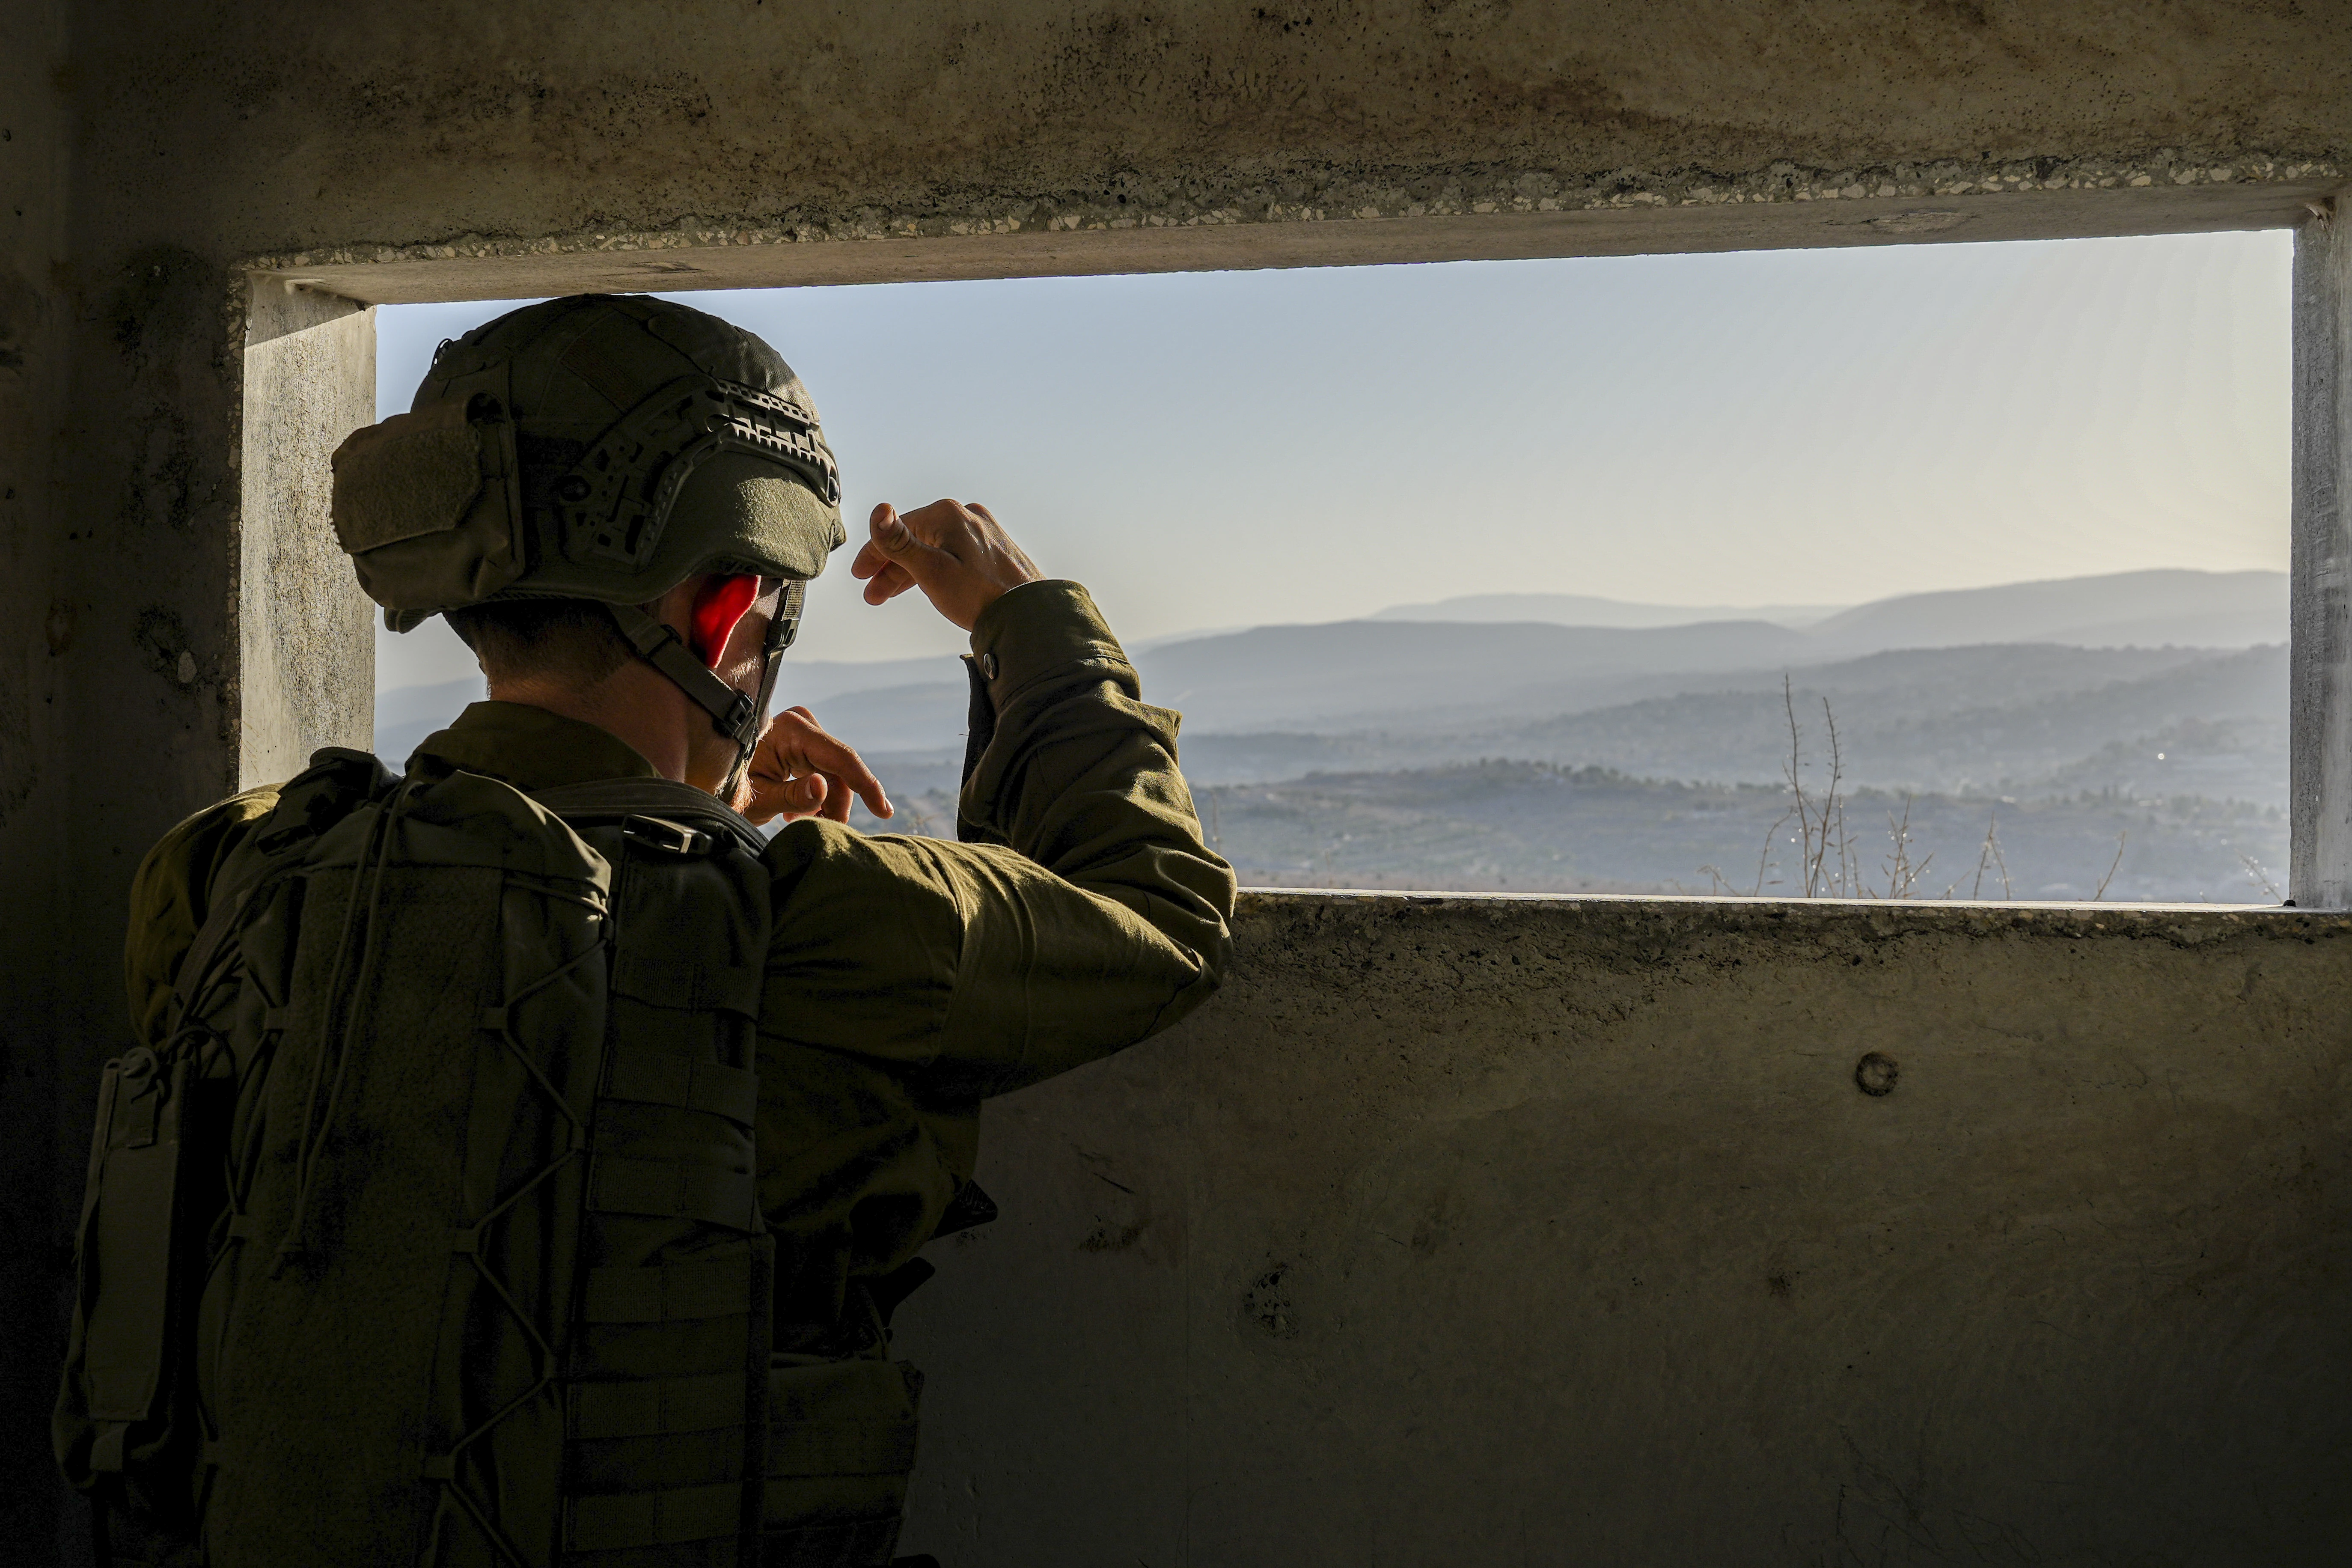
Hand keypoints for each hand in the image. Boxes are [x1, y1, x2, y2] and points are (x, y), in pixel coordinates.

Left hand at [739, 706, 891, 826]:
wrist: (704, 777)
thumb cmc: (725, 790)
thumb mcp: (757, 801)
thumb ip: (792, 795)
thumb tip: (824, 788)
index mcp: (792, 730)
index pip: (841, 758)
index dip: (866, 785)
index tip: (883, 811)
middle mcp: (802, 724)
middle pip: (839, 772)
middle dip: (835, 805)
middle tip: (822, 831)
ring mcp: (802, 732)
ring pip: (833, 775)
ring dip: (824, 804)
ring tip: (799, 822)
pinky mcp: (800, 742)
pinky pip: (822, 771)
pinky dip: (817, 796)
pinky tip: (797, 813)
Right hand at [849, 499, 1041, 630]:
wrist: (1030, 616)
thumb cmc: (979, 596)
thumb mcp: (930, 571)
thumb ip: (899, 543)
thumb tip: (878, 511)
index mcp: (948, 515)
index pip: (898, 529)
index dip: (874, 552)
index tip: (858, 574)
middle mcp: (967, 515)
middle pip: (916, 539)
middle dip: (890, 568)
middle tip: (872, 594)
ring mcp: (982, 531)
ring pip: (934, 549)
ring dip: (910, 572)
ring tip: (887, 597)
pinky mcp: (993, 548)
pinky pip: (953, 555)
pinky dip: (934, 570)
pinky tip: (925, 586)